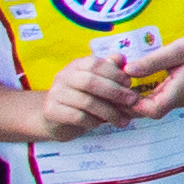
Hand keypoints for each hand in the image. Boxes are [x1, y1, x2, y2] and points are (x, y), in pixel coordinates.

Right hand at [30, 41, 162, 135]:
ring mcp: (55, 93)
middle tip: (132, 101)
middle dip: (115, 92)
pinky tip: (100, 124)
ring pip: (86, 101)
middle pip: (90, 81)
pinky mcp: (51, 111)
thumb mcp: (100, 83)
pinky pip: (77, 117)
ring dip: (109, 112)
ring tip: (122, 120)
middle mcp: (64, 76)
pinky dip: (93, 121)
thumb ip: (112, 71)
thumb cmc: (86, 98)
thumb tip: (122, 59)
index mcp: (77, 65)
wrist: (57, 119)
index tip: (130, 84)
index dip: (115, 73)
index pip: (95, 64)